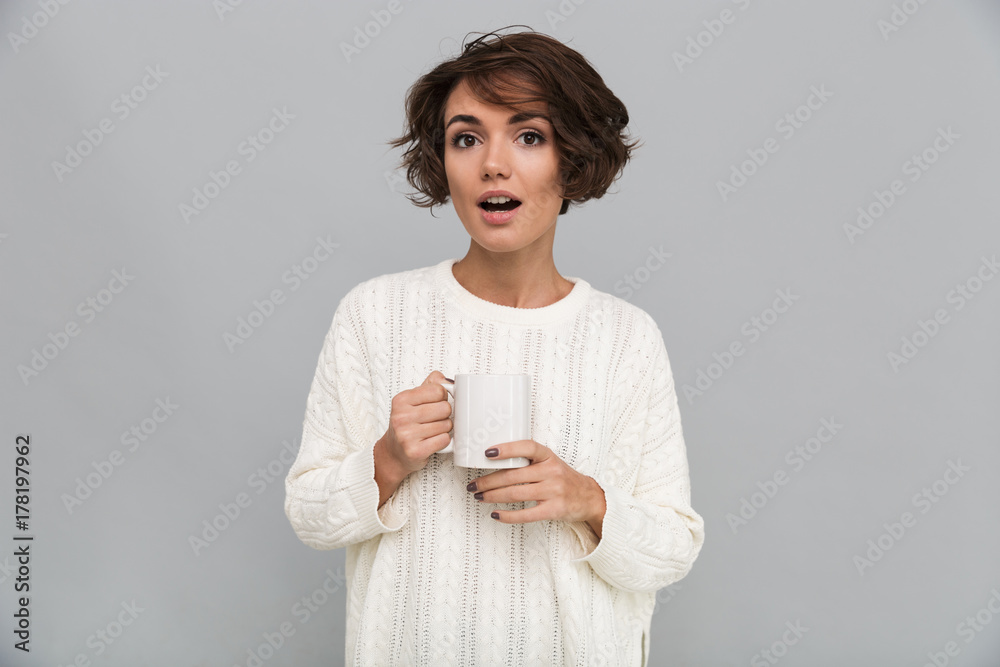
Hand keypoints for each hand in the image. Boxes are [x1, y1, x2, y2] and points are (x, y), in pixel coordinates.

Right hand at [378, 371, 453, 477]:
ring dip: (444, 429)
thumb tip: (447, 380)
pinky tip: (432, 441)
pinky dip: (443, 440)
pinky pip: (444, 440)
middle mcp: (401, 417)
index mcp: (401, 400)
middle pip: (444, 408)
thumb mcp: (413, 400)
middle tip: (434, 420)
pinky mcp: (415, 451)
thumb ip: (430, 385)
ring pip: (446, 425)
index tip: (435, 404)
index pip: (438, 390)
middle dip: (444, 415)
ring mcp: (407, 435)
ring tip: (432, 431)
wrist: (394, 452)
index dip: (442, 397)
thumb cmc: (407, 424)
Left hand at [467, 440, 606, 532]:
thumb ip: (529, 461)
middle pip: (513, 475)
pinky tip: (495, 514)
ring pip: (515, 493)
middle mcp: (552, 471)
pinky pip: (526, 514)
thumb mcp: (550, 463)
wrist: (589, 497)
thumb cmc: (563, 478)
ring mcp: (554, 491)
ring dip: (492, 496)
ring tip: (479, 497)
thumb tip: (494, 461)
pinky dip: (507, 515)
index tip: (487, 452)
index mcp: (548, 456)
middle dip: (488, 481)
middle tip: (473, 485)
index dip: (507, 449)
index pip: (527, 447)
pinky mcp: (554, 510)